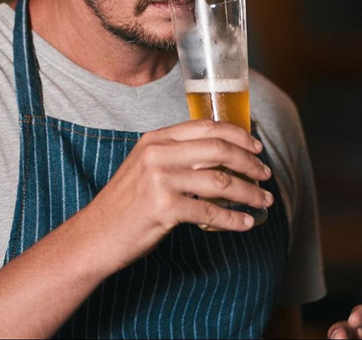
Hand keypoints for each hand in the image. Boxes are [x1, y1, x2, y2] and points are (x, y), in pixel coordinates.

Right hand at [78, 119, 273, 269]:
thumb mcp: (146, 167)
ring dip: (249, 192)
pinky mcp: (164, 208)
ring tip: (264, 200)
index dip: (239, 135)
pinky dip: (234, 219)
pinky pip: (211, 212)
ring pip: (221, 182)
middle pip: (220, 150)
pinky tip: (246, 223)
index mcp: (156, 139)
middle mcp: (159, 153)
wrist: (95, 235)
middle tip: (266, 175)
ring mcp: (161, 180)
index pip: (207, 127)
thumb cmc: (125, 204)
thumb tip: (221, 156)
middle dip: (250, 162)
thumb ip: (176, 156)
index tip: (257, 147)